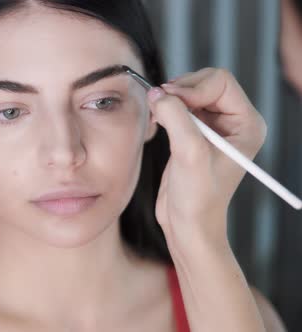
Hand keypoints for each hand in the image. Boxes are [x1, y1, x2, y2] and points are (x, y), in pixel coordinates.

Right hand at [147, 68, 266, 253]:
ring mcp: (213, 128)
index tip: (169, 100)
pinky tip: (158, 123)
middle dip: (180, 91)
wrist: (188, 225)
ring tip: (158, 117)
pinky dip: (165, 109)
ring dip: (170, 100)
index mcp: (246, 124)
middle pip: (204, 83)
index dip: (192, 87)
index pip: (220, 82)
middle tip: (159, 105)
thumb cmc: (198, 197)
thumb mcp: (189, 154)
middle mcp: (233, 122)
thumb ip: (176, 118)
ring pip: (190, 93)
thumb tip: (156, 93)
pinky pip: (179, 107)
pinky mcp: (194, 135)